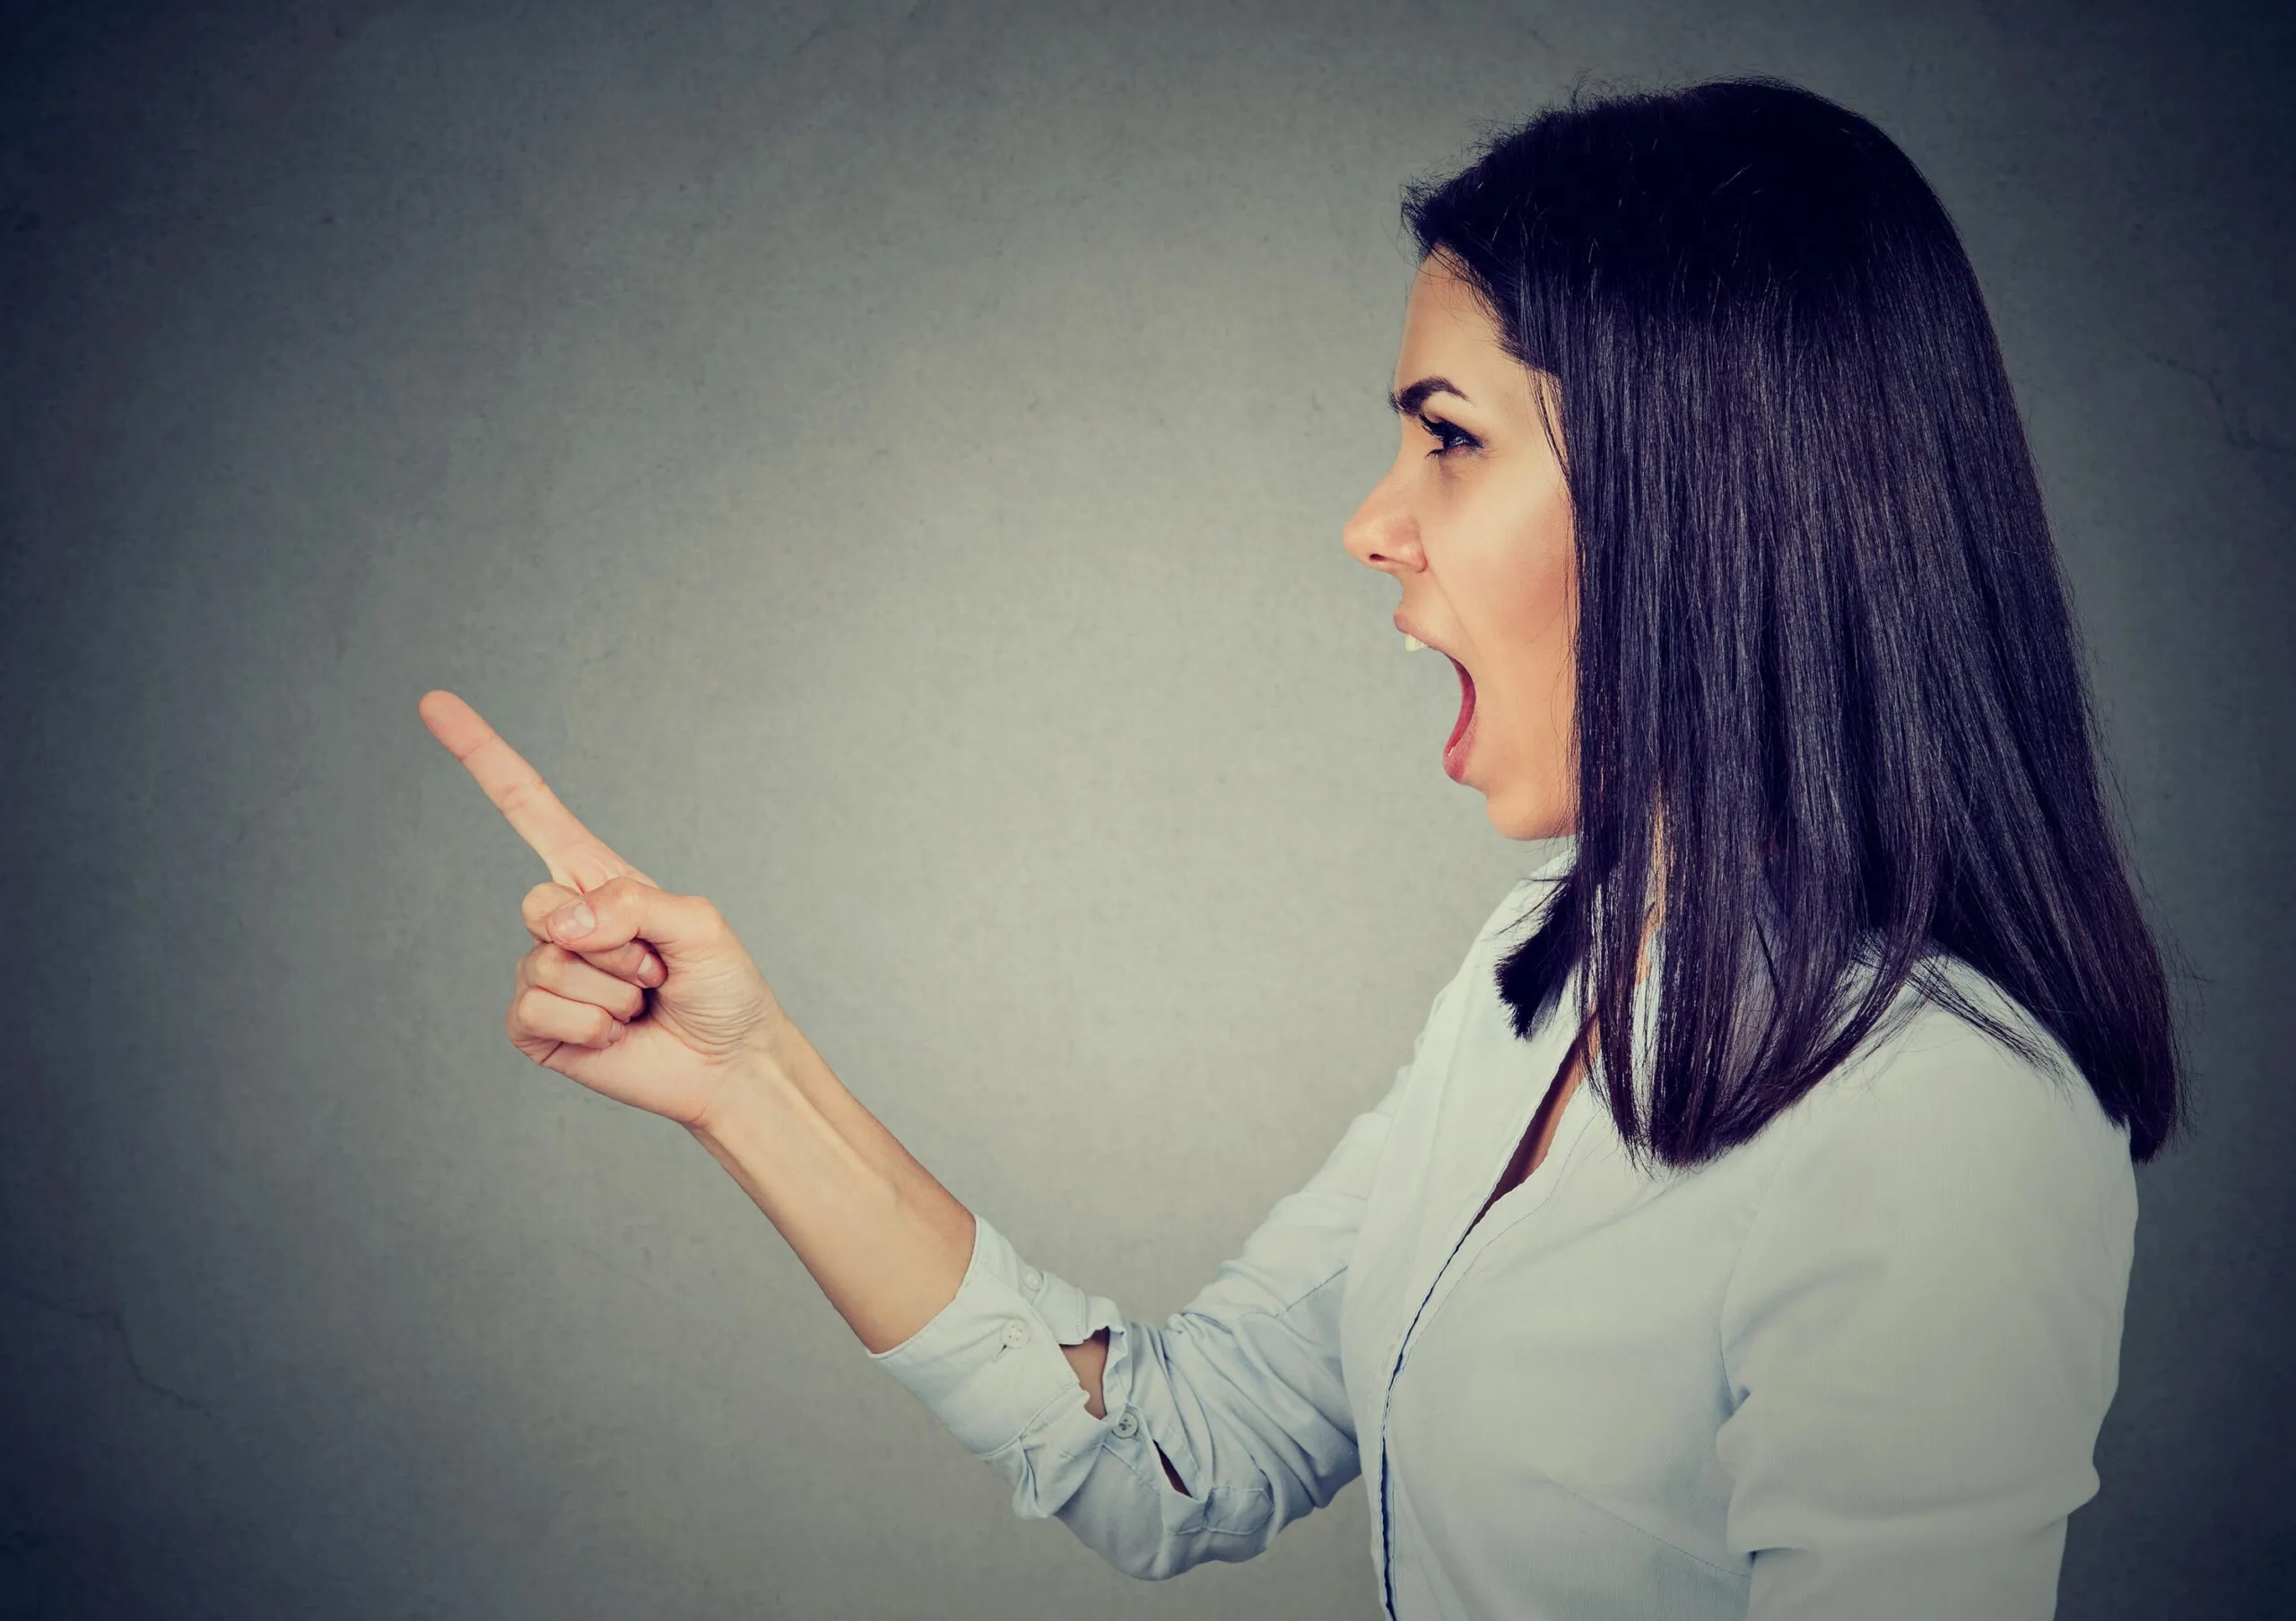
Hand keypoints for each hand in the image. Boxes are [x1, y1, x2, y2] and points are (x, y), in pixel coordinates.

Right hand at [419, 689, 787, 1128]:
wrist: (730, 1063)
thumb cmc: (722, 987)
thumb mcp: (695, 924)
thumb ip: (631, 904)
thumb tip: (557, 923)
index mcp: (597, 880)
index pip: (528, 808)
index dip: (481, 755)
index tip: (432, 702)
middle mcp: (562, 922)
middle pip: (538, 905)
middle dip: (613, 944)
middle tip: (655, 971)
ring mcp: (544, 973)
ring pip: (547, 965)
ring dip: (611, 991)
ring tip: (643, 1002)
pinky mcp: (536, 1025)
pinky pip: (535, 1009)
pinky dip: (589, 1025)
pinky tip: (616, 1035)